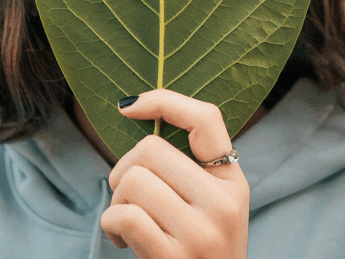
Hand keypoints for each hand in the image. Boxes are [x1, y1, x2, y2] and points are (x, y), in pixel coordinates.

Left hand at [100, 89, 249, 258]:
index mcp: (232, 180)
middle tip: (127, 196)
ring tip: (129, 222)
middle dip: (123, 169)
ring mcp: (203, 233)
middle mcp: (224, 203)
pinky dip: (112, 226)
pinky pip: (123, 216)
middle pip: (150, 149)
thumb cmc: (196, 251)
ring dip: (116, 201)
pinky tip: (125, 242)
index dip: (163, 100)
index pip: (206, 118)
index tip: (127, 105)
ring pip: (132, 180)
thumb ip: (187, 167)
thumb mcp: (209, 206)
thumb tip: (135, 109)